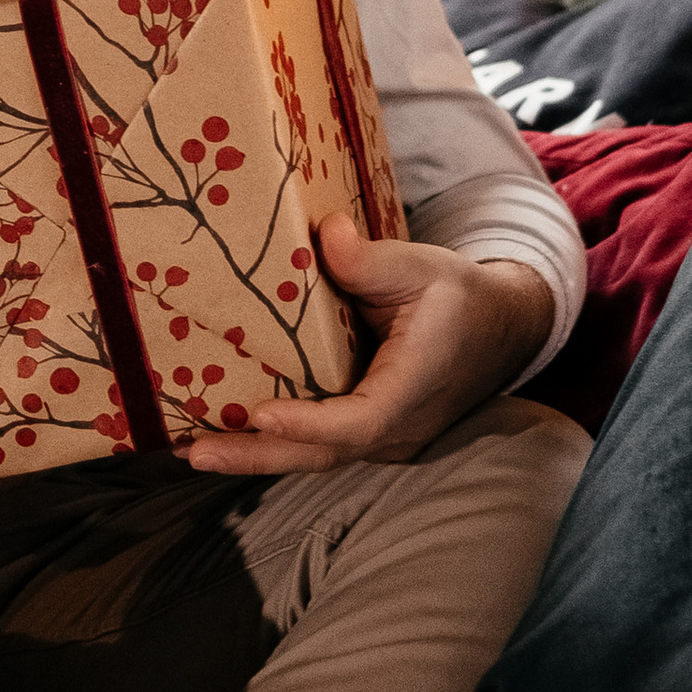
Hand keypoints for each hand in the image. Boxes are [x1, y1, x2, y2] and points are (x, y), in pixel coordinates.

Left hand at [184, 225, 552, 476]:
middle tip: (195, 453)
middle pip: (323, 455)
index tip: (259, 414)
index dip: (309, 423)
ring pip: (316, 456)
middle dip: (257, 457)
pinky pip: (319, 445)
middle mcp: (398, 430)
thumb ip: (374, 259)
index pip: (359, 421)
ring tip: (192, 448)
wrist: (499, 329)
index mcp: (413, 389)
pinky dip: (274, 444)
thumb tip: (328, 234)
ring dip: (256, 456)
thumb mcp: (423, 266)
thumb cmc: (458, 296)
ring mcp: (384, 439)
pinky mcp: (368, 433)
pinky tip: (225, 434)